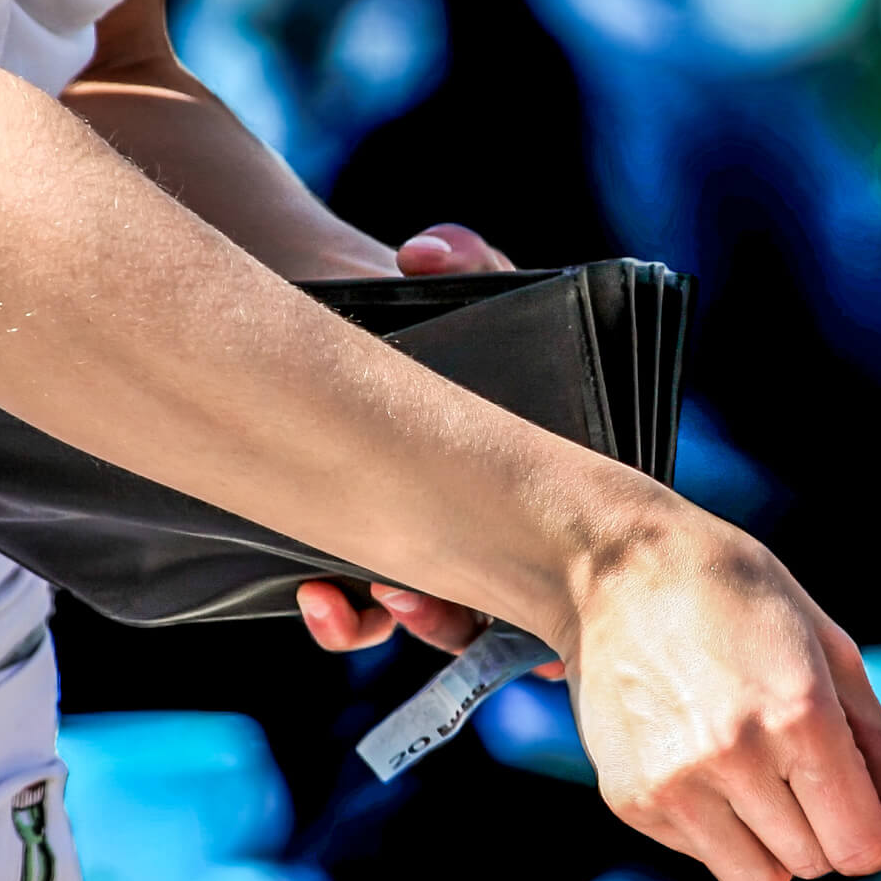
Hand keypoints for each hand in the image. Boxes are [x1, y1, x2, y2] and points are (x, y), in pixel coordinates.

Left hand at [298, 223, 562, 675]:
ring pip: (430, 621)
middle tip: (413, 596)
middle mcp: (492, 529)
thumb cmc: (414, 307)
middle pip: (494, 608)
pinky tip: (318, 597)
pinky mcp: (358, 561)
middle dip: (454, 618)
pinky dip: (344, 624)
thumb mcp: (461, 282)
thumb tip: (426, 256)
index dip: (546, 595)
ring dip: (403, 623)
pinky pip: (360, 621)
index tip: (514, 606)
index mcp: (536, 482)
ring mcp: (426, 550)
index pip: (561, 559)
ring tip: (366, 596)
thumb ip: (471, 262)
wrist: (321, 308)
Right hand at [560, 519, 880, 880]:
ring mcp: (675, 787)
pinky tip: (708, 770)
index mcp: (797, 715)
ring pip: (758, 880)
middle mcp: (734, 759)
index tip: (876, 824)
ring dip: (774, 847)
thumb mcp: (829, 647)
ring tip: (763, 787)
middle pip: (813, 864)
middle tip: (815, 789)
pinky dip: (720, 832)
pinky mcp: (632, 802)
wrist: (620, 570)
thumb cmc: (739, 597)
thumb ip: (876, 741)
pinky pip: (703, 856)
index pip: (859, 844)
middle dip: (827, 835)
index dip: (879, 843)